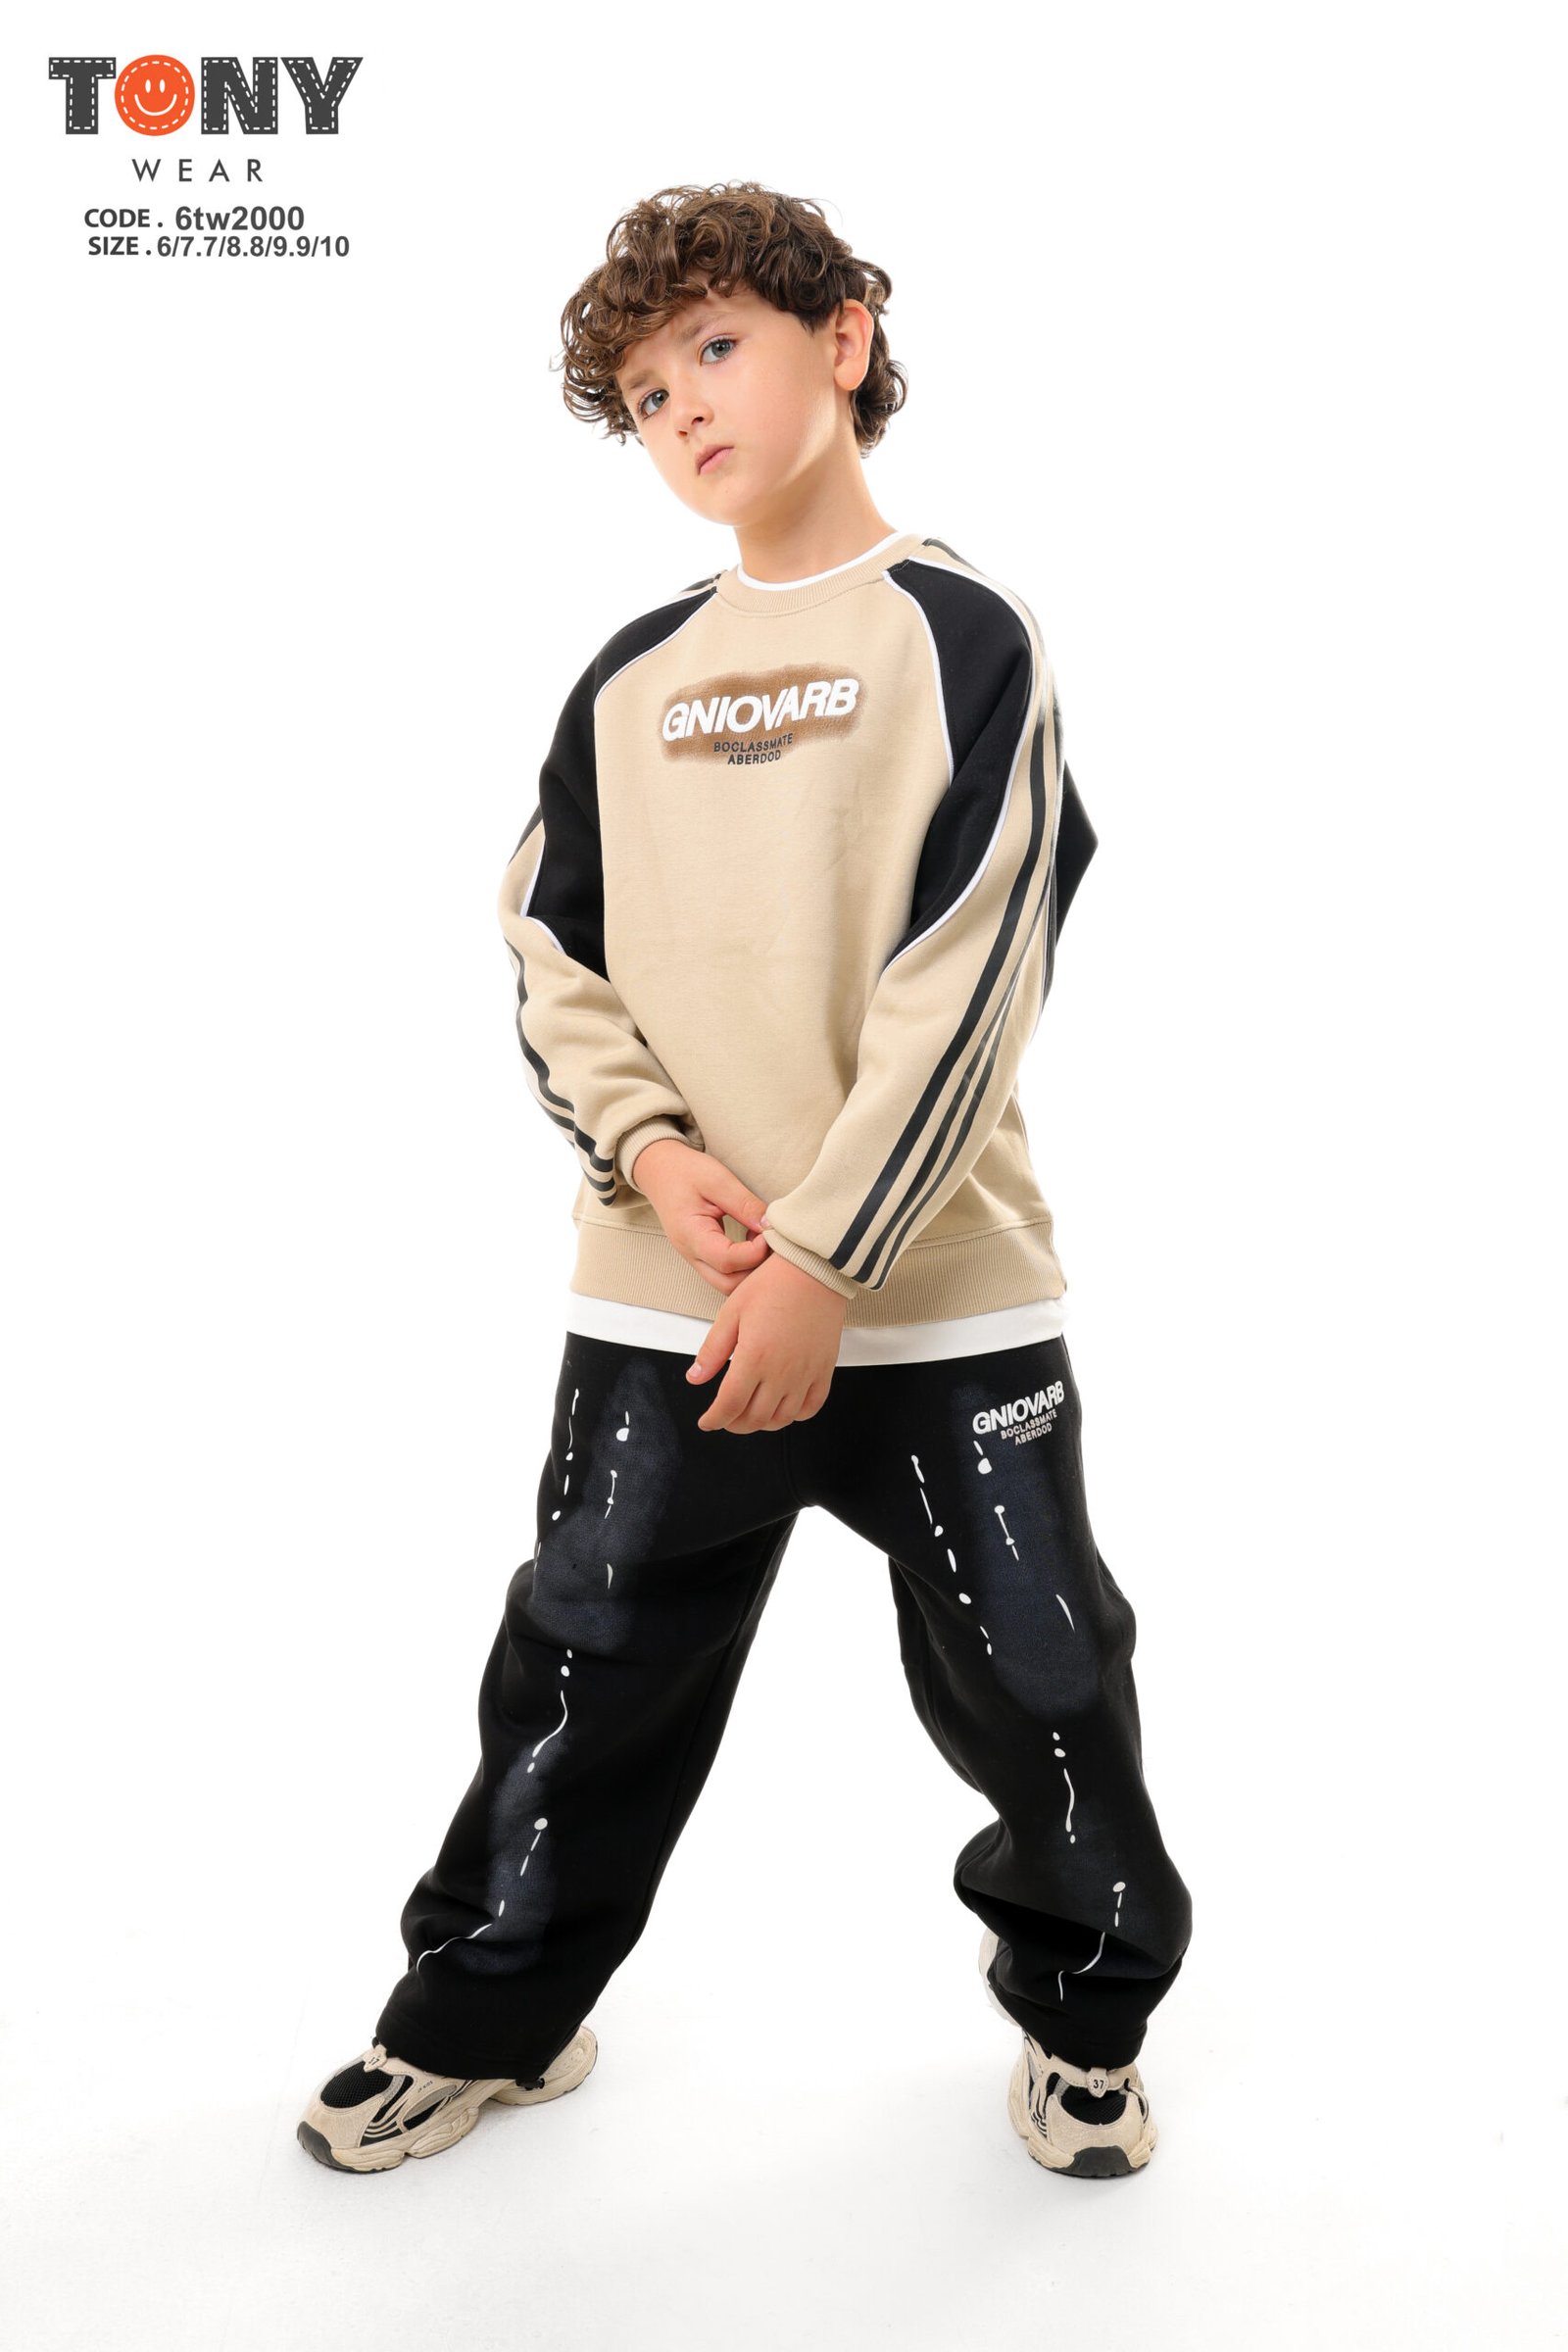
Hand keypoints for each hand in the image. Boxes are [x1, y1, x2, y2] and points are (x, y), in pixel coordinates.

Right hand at [630, 1138, 770, 1292]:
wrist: (659, 1171)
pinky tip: (752, 1241)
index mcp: (690, 1234)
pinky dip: (744, 1265)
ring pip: (728, 1283)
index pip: (727, 1261)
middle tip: (770, 1241)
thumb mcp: (718, 1179)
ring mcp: (695, 1258)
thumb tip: (770, 1226)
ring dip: (750, 1269)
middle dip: (756, 1268)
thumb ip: (744, 1204)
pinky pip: (726, 1274)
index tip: (770, 1232)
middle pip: (728, 1283)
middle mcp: (690, 1254)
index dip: (755, 1252)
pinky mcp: (702, 1256)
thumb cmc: (685, 1172)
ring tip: (761, 1240)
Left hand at [685, 1250, 846, 1433]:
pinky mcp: (824, 1370)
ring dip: (762, 1423)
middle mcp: (782, 1372)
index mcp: (755, 1357)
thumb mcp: (732, 1312)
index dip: (714, 1419)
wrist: (814, 1269)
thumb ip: (713, 1350)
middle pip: (755, 1418)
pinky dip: (794, 1415)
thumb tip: (695, 1377)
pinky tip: (783, 1406)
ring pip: (782, 1418)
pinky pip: (811, 1407)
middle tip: (725, 1417)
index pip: (730, 1405)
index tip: (707, 1421)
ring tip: (750, 1413)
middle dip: (734, 1424)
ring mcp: (806, 1374)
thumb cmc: (774, 1284)